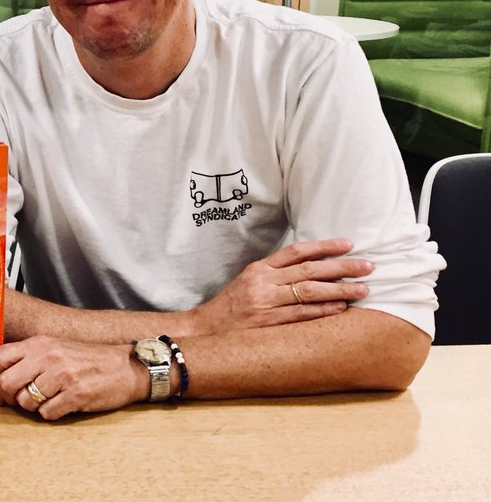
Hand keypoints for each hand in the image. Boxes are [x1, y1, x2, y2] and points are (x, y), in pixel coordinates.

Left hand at [0, 336, 144, 419]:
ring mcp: (62, 375)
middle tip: (22, 399)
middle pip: (6, 383)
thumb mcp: (54, 348)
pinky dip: (52, 413)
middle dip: (10, 397)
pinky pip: (47, 413)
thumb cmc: (87, 359)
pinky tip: (63, 404)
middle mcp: (48, 356)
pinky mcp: (76, 394)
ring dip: (33, 406)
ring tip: (49, 399)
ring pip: (26, 401)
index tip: (0, 390)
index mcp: (39, 343)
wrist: (125, 367)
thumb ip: (27, 359)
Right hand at [189, 238, 371, 334]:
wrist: (206, 329)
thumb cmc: (231, 306)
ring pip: (310, 291)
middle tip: (367, 266)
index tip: (348, 245)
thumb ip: (274, 274)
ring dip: (340, 289)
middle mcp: (263, 282)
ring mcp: (265, 302)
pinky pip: (302, 314)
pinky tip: (342, 308)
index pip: (296, 251)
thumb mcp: (248, 281)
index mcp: (258, 268)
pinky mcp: (268, 323)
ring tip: (363, 289)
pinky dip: (323, 310)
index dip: (323, 247)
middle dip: (341, 267)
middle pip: (309, 269)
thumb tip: (311, 268)